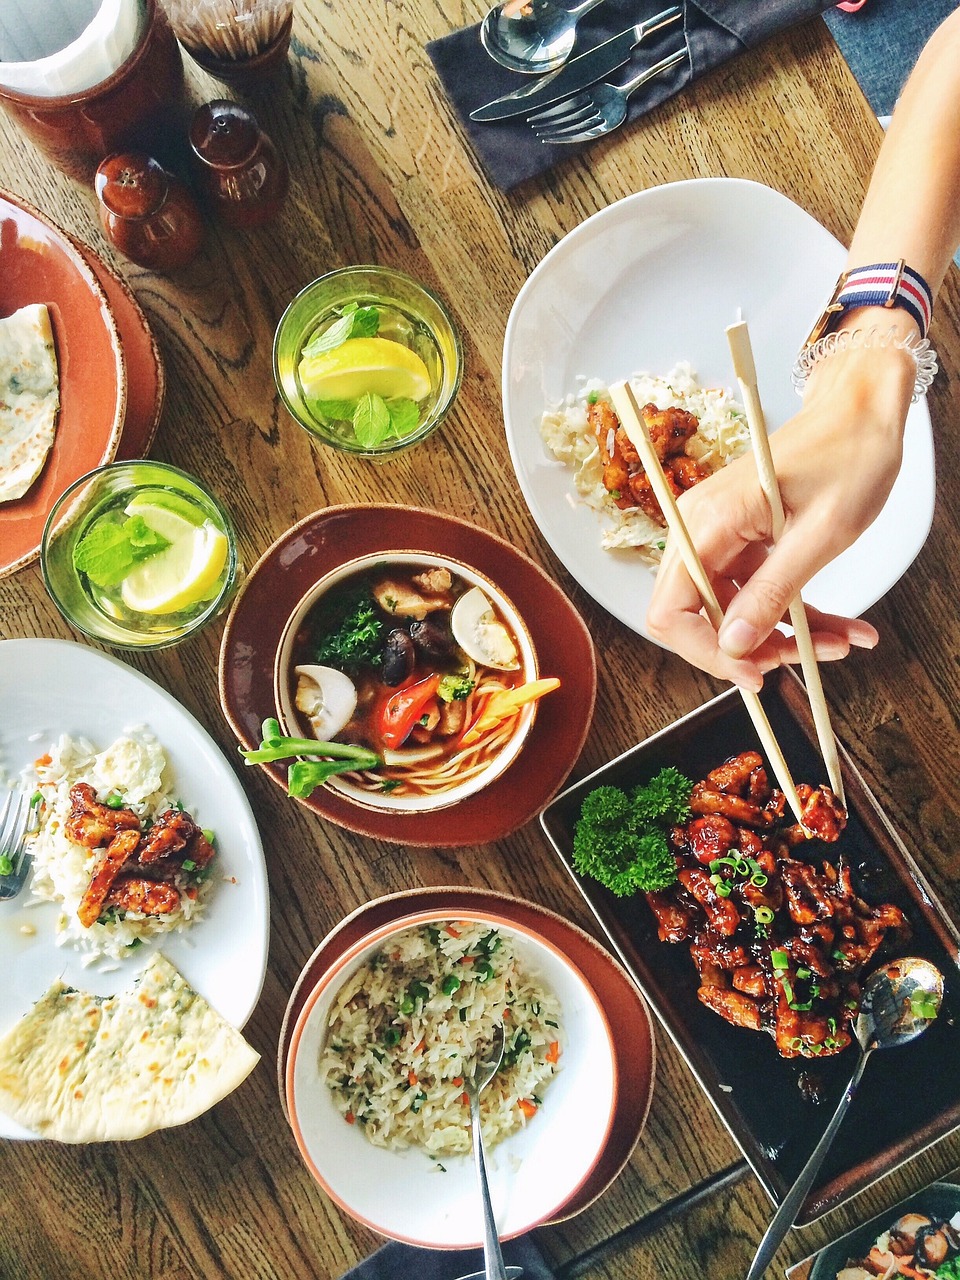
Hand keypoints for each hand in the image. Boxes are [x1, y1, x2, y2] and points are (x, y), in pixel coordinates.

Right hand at [646, 340, 915, 688]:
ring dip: (782, 636)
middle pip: (698, 616)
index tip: (752, 672)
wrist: (864, 410)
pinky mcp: (742, 538)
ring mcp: (720, 533)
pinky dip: (794, 613)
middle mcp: (702, 528)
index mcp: (709, 521)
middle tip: (803, 660)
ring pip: (733, 610)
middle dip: (750, 648)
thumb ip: (773, 592)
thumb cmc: (850, 453)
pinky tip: (839, 625)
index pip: (670, 610)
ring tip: (840, 641)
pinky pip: (755, 590)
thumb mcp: (821, 534)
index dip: (704, 651)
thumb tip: (736, 646)